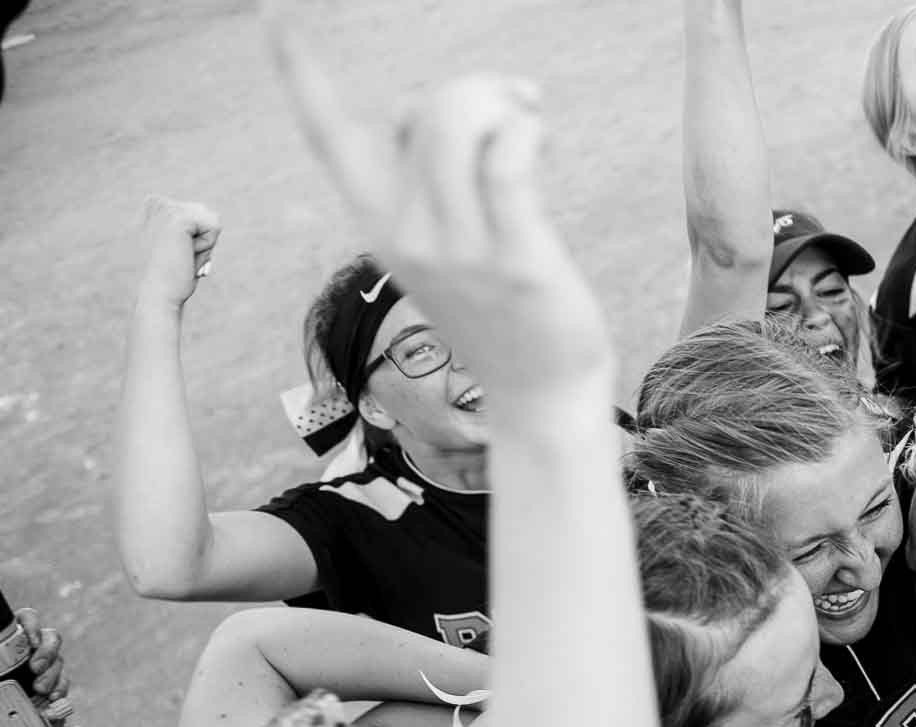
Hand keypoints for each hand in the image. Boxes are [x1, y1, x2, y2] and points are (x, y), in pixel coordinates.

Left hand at [11, 608, 71, 718]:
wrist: (3, 708)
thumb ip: (0, 662)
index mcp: (14, 638)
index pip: (28, 618)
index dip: (33, 625)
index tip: (32, 642)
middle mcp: (31, 647)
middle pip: (50, 638)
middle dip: (47, 653)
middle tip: (36, 669)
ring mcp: (44, 664)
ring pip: (58, 661)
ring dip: (52, 675)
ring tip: (40, 690)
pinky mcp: (52, 683)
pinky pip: (63, 682)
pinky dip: (60, 689)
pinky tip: (52, 698)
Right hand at [136, 197, 220, 307]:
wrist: (158, 293)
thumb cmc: (172, 275)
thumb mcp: (181, 245)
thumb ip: (193, 229)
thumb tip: (213, 216)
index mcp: (154, 205)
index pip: (199, 214)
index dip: (197, 238)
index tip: (175, 252)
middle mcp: (157, 202)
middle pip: (207, 215)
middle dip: (203, 241)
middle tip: (180, 257)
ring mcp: (166, 208)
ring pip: (212, 221)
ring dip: (205, 244)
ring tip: (182, 256)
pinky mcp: (178, 218)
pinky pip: (214, 228)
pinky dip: (207, 247)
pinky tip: (185, 255)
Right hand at [262, 0, 616, 406]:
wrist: (539, 398)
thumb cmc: (504, 315)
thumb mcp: (449, 248)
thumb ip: (436, 181)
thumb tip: (451, 107)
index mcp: (382, 228)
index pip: (330, 142)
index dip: (301, 80)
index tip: (272, 20)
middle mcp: (408, 235)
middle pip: (419, 108)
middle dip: (473, 86)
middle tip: (520, 103)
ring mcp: (459, 250)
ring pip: (458, 122)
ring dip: (503, 101)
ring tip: (533, 121)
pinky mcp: (515, 260)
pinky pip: (507, 159)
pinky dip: (526, 129)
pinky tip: (543, 137)